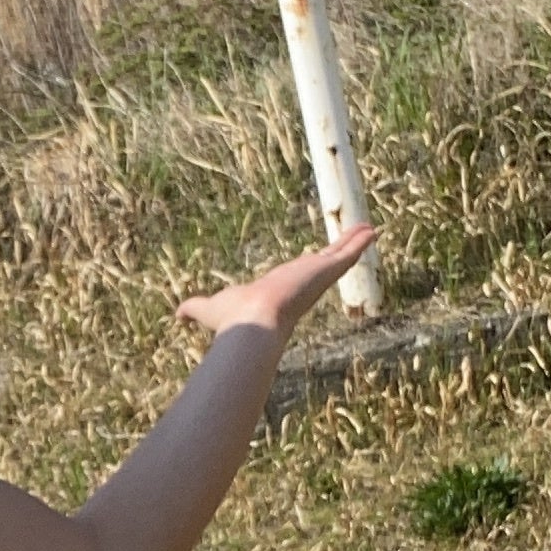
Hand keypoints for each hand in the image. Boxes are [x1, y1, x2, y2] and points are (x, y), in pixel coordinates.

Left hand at [177, 221, 376, 343]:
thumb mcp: (207, 307)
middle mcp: (301, 282)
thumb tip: (176, 315)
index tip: (317, 259)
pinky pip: (348, 253)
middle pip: (325, 261)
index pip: (300, 273)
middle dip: (339, 249)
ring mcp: (316, 276)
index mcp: (280, 289)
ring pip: (340, 255)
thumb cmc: (231, 319)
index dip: (310, 265)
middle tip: (354, 238)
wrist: (253, 322)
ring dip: (355, 242)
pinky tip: (374, 231)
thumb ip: (194, 309)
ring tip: (371, 229)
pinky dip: (360, 243)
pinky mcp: (326, 270)